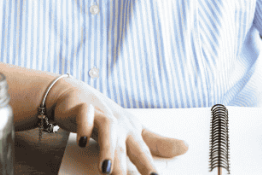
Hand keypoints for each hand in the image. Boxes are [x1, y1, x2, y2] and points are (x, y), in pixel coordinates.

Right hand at [49, 78, 188, 174]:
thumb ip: (157, 143)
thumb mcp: (132, 129)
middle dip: (128, 164)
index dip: (150, 167)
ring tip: (106, 169)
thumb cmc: (106, 114)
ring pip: (107, 129)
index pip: (145, 150)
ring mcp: (100, 113)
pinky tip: (83, 141)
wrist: (74, 93)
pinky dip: (84, 127)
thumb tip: (186, 147)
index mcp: (131, 130)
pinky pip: (84, 115)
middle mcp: (118, 123)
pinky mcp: (81, 107)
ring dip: (107, 149)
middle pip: (125, 144)